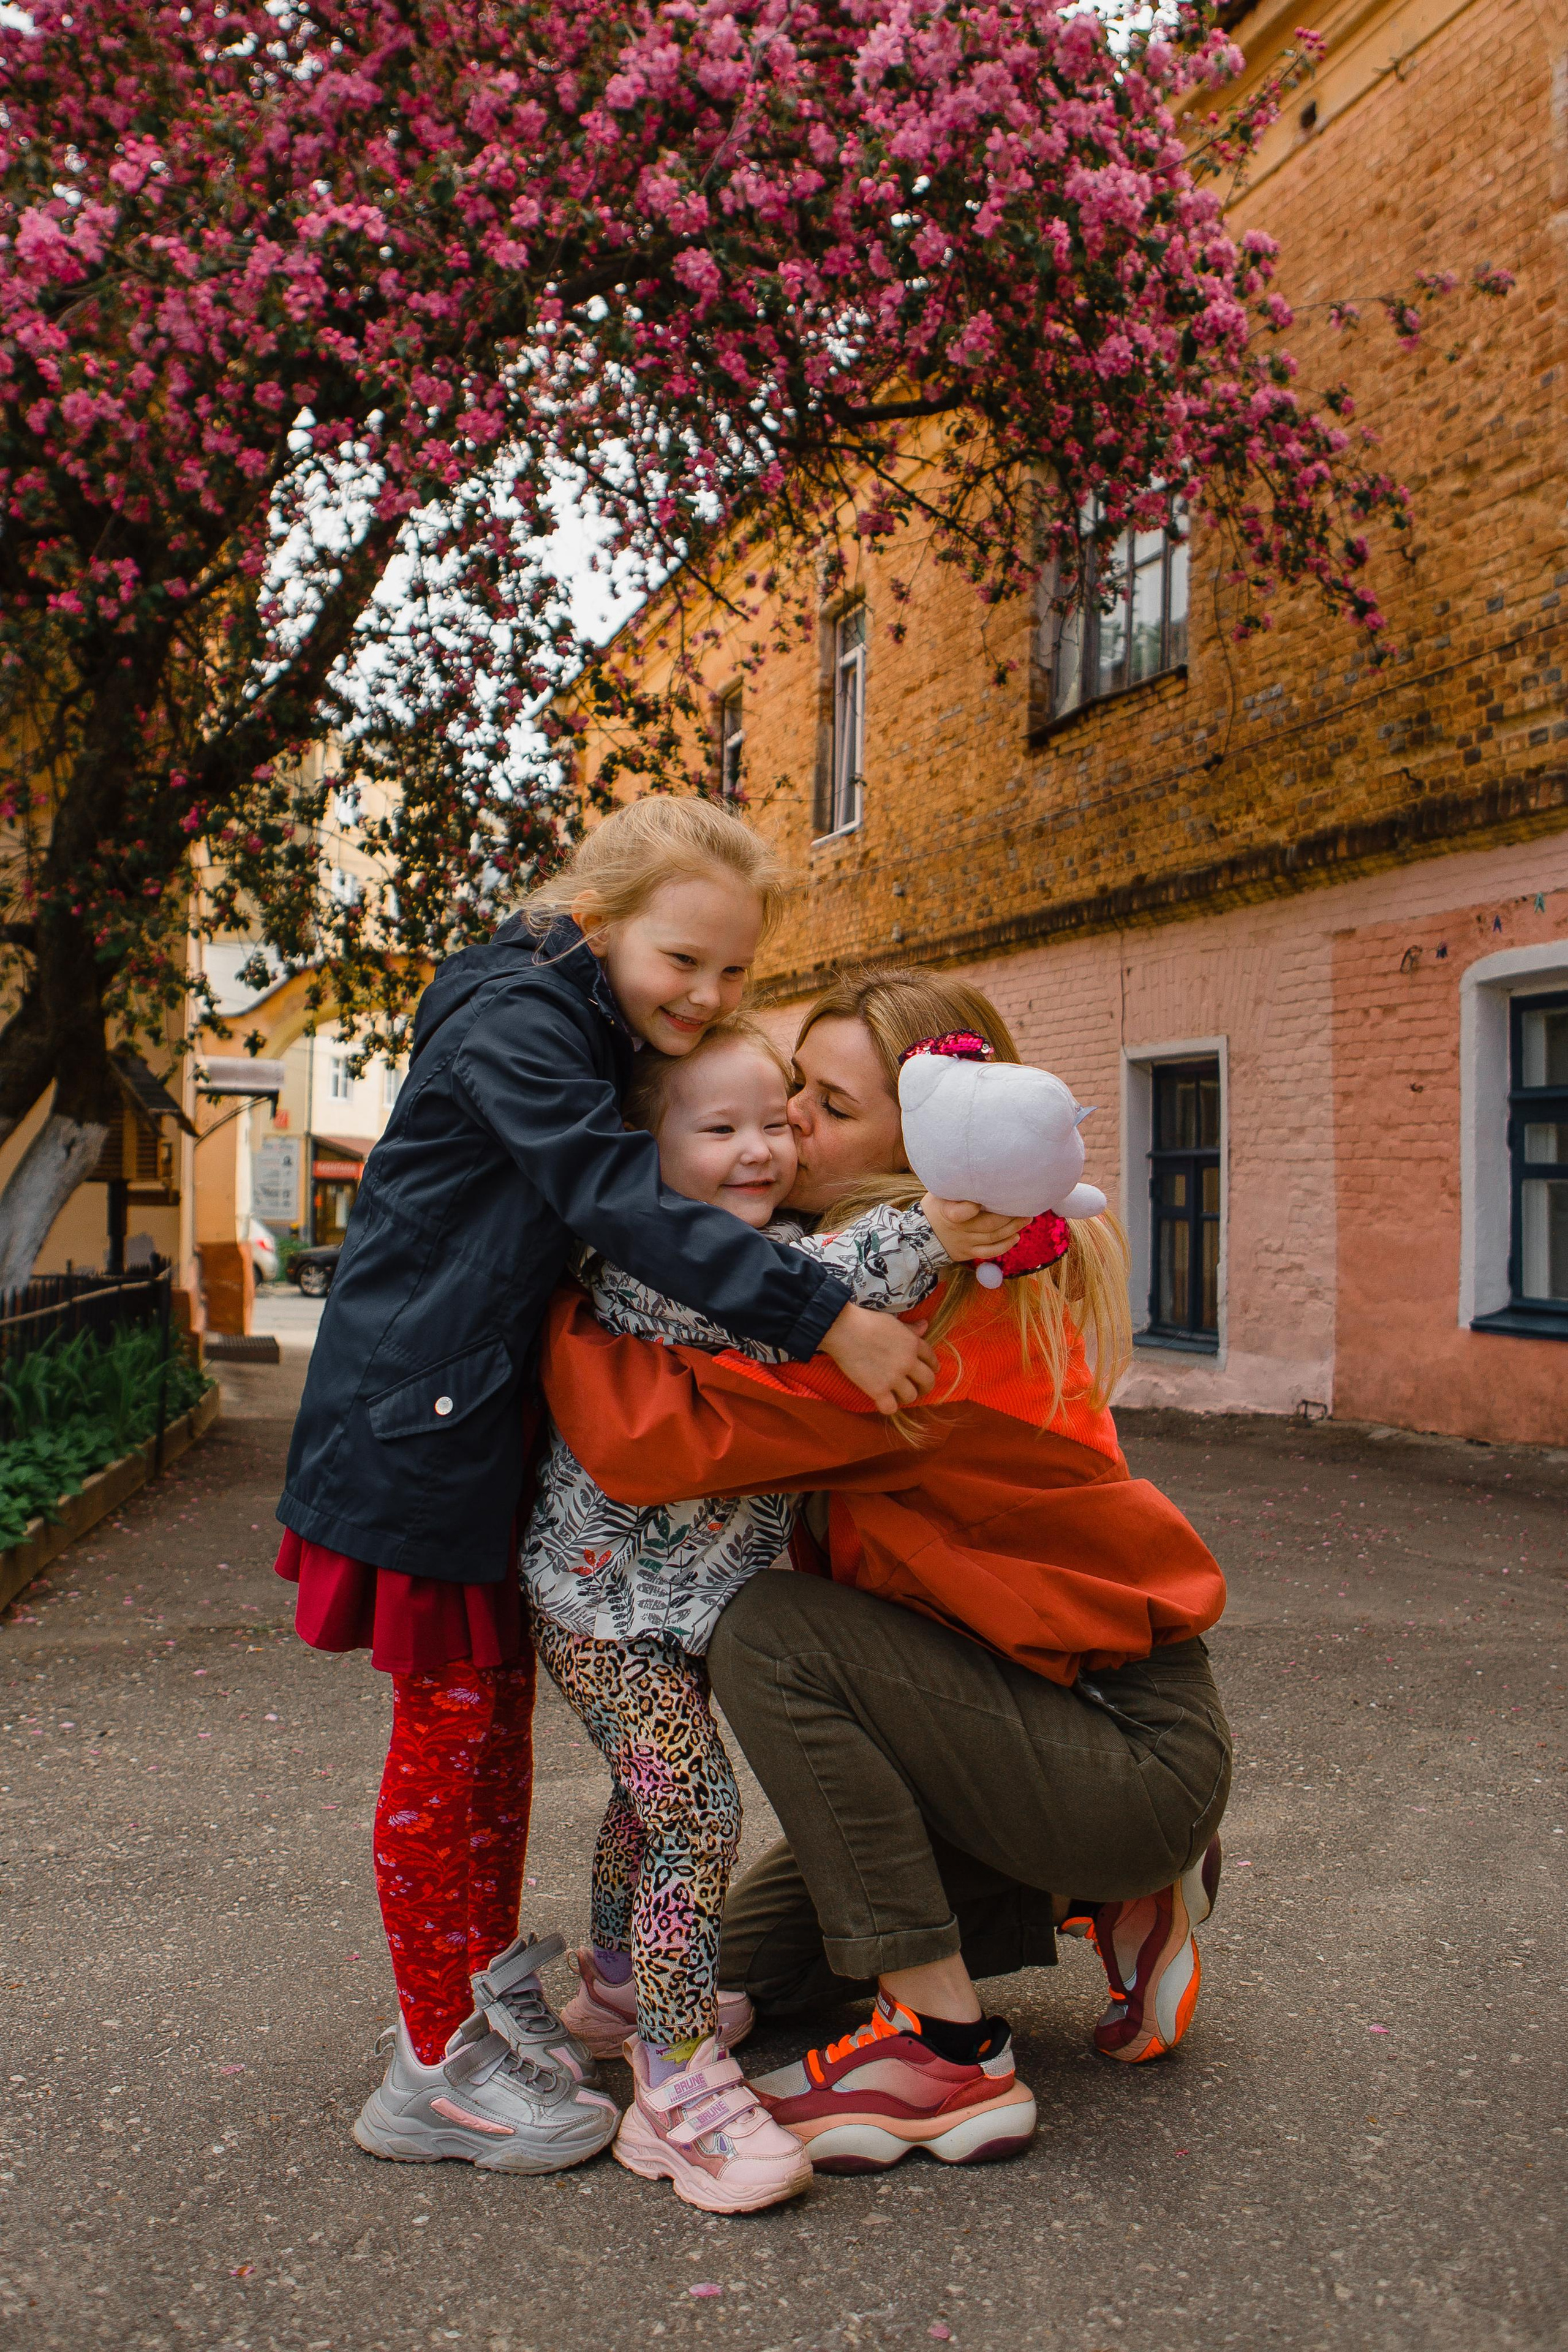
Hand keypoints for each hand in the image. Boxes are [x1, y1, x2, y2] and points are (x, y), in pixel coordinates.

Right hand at [820, 1302, 937, 1414]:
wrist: (844, 1329)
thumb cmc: (867, 1321)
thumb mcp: (893, 1322)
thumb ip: (910, 1329)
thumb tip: (925, 1325)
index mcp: (912, 1344)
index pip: (931, 1359)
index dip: (932, 1367)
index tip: (930, 1371)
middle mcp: (908, 1362)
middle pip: (928, 1381)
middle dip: (925, 1387)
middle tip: (918, 1388)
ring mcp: (894, 1377)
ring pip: (911, 1396)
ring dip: (906, 1397)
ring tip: (897, 1394)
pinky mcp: (878, 1389)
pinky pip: (891, 1408)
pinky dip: (888, 1407)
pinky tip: (883, 1401)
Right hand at [920, 1194, 1029, 1263]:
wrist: (921, 1235)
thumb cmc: (936, 1207)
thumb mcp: (938, 1193)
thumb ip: (956, 1185)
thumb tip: (976, 1167)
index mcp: (947, 1212)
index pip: (960, 1212)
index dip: (973, 1207)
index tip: (987, 1197)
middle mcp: (958, 1230)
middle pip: (988, 1225)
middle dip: (1009, 1216)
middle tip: (1024, 1206)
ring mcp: (965, 1243)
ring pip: (992, 1238)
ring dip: (1012, 1229)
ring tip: (1026, 1218)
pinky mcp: (969, 1252)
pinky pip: (989, 1252)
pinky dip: (1004, 1246)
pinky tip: (1016, 1237)